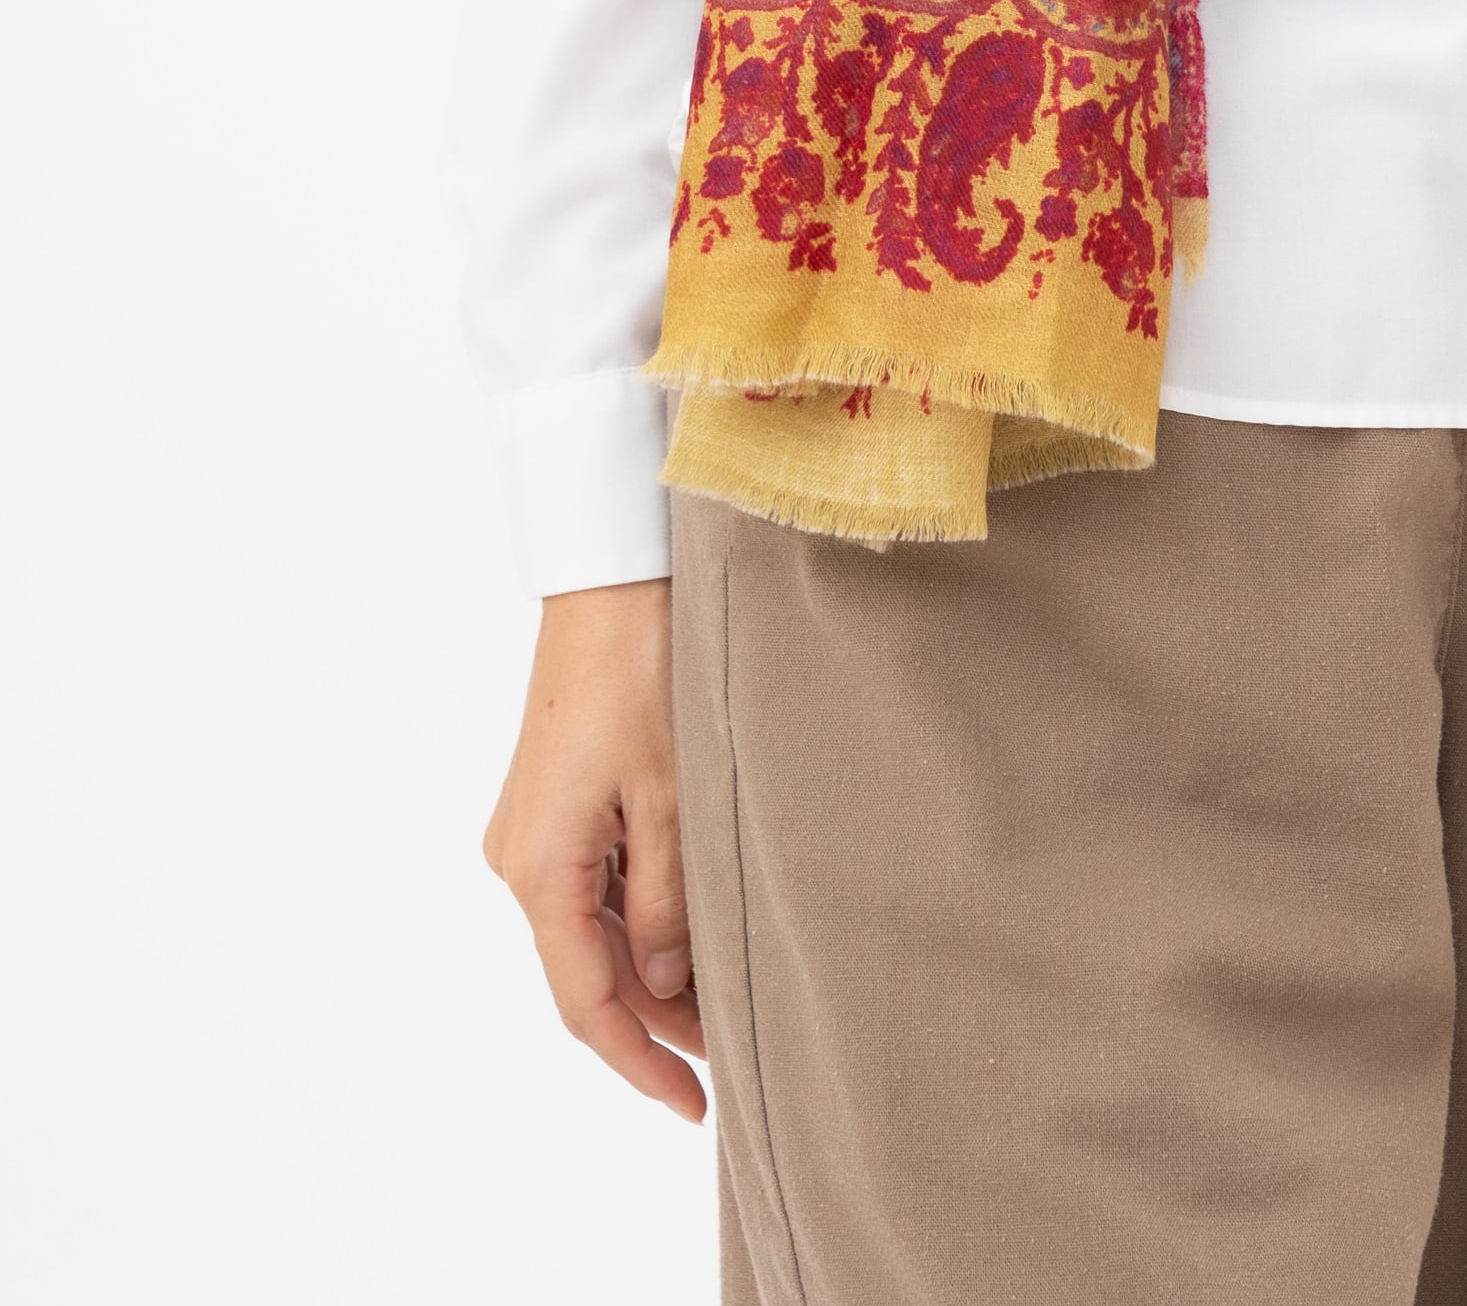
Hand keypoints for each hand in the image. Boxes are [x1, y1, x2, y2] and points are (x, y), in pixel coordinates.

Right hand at [482, 579, 705, 1121]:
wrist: (611, 578)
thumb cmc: (644, 671)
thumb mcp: (672, 795)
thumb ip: (666, 903)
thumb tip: (661, 986)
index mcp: (539, 868)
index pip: (586, 1002)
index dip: (640, 1064)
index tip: (693, 1105)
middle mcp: (518, 858)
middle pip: (587, 970)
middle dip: (656, 1020)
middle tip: (732, 1056)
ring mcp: (530, 829)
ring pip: (591, 930)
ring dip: (651, 969)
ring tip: (723, 1001)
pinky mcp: (550, 801)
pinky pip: (591, 886)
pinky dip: (638, 919)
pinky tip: (688, 931)